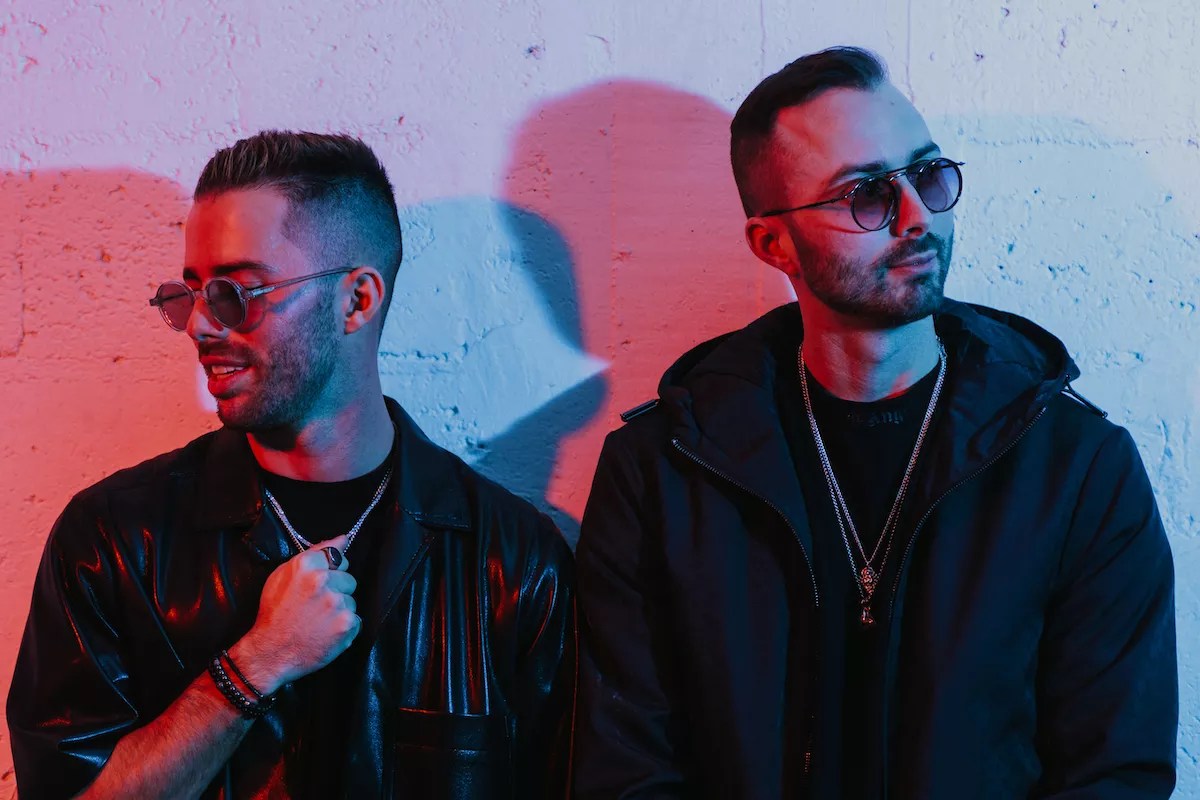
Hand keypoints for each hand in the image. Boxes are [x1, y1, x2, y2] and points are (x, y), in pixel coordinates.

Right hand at [230, 535, 359, 693]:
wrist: (271, 652)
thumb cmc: (274, 614)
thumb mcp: (282, 576)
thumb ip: (313, 555)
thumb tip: (342, 539)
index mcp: (306, 565)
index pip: (337, 555)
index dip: (331, 569)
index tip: (326, 579)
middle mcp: (324, 580)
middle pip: (349, 579)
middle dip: (337, 590)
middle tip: (316, 606)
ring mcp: (337, 603)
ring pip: (351, 601)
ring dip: (340, 610)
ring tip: (318, 621)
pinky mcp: (347, 623)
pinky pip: (356, 620)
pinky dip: (344, 627)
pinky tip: (326, 632)